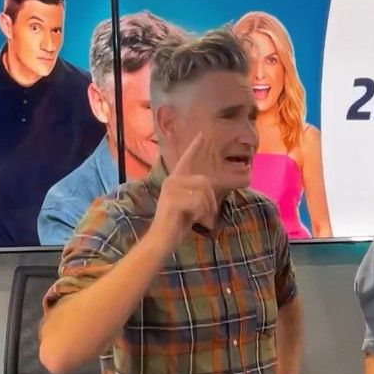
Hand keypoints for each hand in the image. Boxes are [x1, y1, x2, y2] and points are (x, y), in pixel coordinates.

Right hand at [147, 133, 218, 255]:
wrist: (162, 238)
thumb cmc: (177, 225)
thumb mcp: (190, 205)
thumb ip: (196, 194)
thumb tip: (208, 191)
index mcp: (175, 180)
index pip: (186, 160)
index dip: (194, 147)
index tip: (201, 134)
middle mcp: (171, 180)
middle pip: (204, 182)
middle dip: (211, 201)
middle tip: (208, 217)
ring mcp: (171, 188)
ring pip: (203, 192)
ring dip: (207, 210)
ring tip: (201, 220)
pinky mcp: (173, 199)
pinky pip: (198, 203)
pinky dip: (202, 215)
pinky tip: (195, 222)